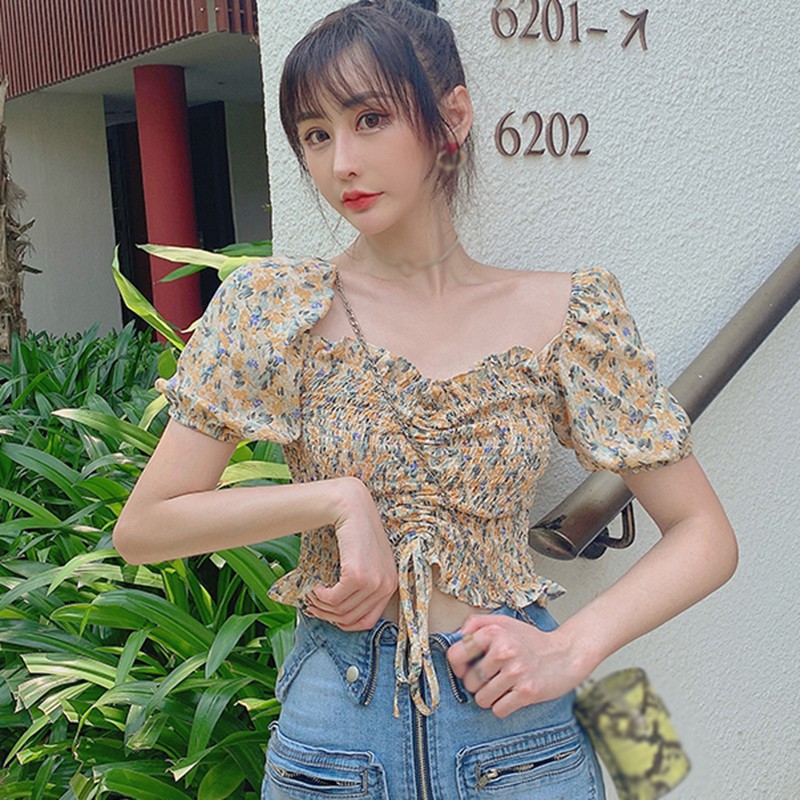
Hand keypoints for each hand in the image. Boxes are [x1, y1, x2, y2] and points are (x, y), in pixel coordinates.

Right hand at [305, 478, 397, 630]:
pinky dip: (320, 597)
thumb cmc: (355, 534)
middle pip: (351, 618)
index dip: (344, 623)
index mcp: (391, 584)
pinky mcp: (358, 575)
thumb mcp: (367, 563)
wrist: (353, 508)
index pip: (368, 622)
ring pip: (341, 610)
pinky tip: (315, 587)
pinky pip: (334, 599)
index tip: (328, 616)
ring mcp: (374, 581)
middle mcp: (387, 585)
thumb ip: (361, 586)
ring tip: (313, 595)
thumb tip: (340, 615)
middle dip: (328, 616)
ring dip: (321, 606)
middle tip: (313, 606)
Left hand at [446, 614, 591, 718]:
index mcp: (494, 631)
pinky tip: (512, 695)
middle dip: (476, 683)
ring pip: (481, 698)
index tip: (466, 667)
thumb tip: (454, 636)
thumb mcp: (503, 622)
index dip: (458, 665)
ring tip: (503, 686)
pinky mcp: (527, 692)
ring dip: (489, 697)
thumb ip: (476, 624)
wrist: (566, 654)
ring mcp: (516, 672)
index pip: (455, 655)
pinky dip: (503, 706)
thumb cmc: (530, 640)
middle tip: (493, 676)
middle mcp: (503, 650)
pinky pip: (498, 710)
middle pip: (468, 681)